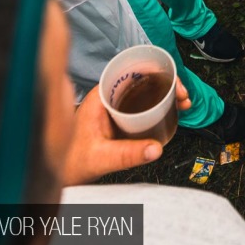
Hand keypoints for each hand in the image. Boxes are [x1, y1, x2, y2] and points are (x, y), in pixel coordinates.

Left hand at [62, 79, 191, 185]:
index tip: (172, 83)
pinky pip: (143, 104)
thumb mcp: (101, 157)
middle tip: (183, 96)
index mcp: (100, 97)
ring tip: (182, 102)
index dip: (155, 73)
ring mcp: (114, 107)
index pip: (131, 72)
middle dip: (166, 84)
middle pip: (141, 80)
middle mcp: (107, 97)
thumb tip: (156, 149)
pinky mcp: (119, 118)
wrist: (61, 172)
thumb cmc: (70, 160)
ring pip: (144, 91)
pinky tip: (171, 111)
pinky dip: (159, 105)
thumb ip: (127, 154)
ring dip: (165, 94)